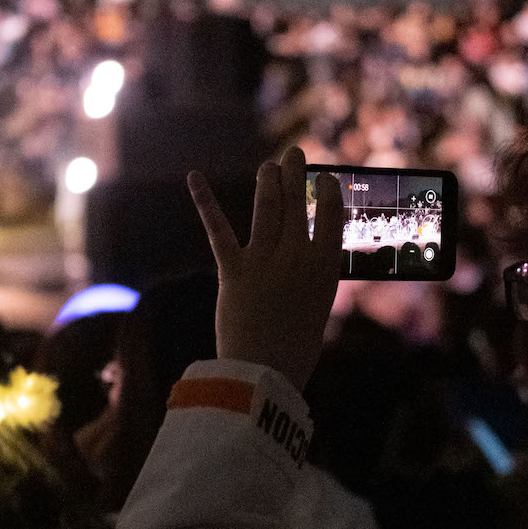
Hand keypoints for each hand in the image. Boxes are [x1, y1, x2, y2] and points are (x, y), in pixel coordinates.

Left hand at [187, 145, 343, 392]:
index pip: (332, 216)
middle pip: (297, 204)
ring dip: (267, 182)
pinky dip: (204, 201)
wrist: (265, 373)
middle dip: (294, 174)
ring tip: (268, 166)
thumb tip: (307, 257)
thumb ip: (312, 279)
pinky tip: (194, 178)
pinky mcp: (233, 270)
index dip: (328, 192)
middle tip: (292, 155)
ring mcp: (264, 260)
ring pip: (266, 208)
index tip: (325, 178)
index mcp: (326, 268)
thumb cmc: (296, 350)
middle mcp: (298, 256)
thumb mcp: (317, 309)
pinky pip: (218, 229)